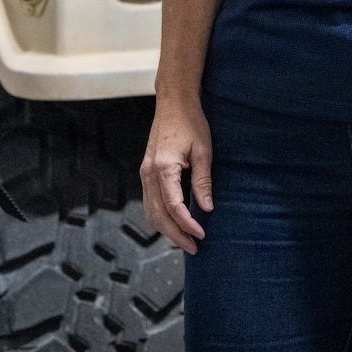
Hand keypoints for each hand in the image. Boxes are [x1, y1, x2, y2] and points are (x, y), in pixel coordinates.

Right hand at [139, 92, 213, 254]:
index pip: (174, 206)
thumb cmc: (191, 123)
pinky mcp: (146, 172)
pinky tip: (173, 224)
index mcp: (163, 168)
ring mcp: (144, 173)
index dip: (188, 224)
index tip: (202, 234)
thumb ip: (203, 181)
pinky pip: (150, 202)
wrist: (173, 103)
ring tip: (185, 241)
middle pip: (159, 215)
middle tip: (194, 248)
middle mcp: (149, 173)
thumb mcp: (203, 151)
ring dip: (166, 229)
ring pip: (151, 212)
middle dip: (176, 235)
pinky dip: (160, 217)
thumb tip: (207, 208)